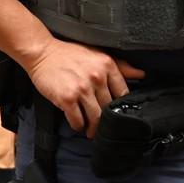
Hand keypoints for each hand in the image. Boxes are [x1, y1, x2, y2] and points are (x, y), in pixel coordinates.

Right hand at [22, 39, 143, 138]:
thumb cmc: (70, 54)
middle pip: (109, 109)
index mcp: (107, 65)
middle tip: (102, 126)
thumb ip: (120, 66)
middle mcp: (97, 77)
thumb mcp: (97, 54)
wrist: (42, 53)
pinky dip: (78, 125)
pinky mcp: (67, 98)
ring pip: (95, 118)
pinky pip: (77, 121)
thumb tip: (141, 74)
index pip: (123, 94)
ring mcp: (82, 88)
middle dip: (105, 120)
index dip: (120, 107)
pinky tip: (77, 123)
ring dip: (92, 127)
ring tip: (90, 129)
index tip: (116, 113)